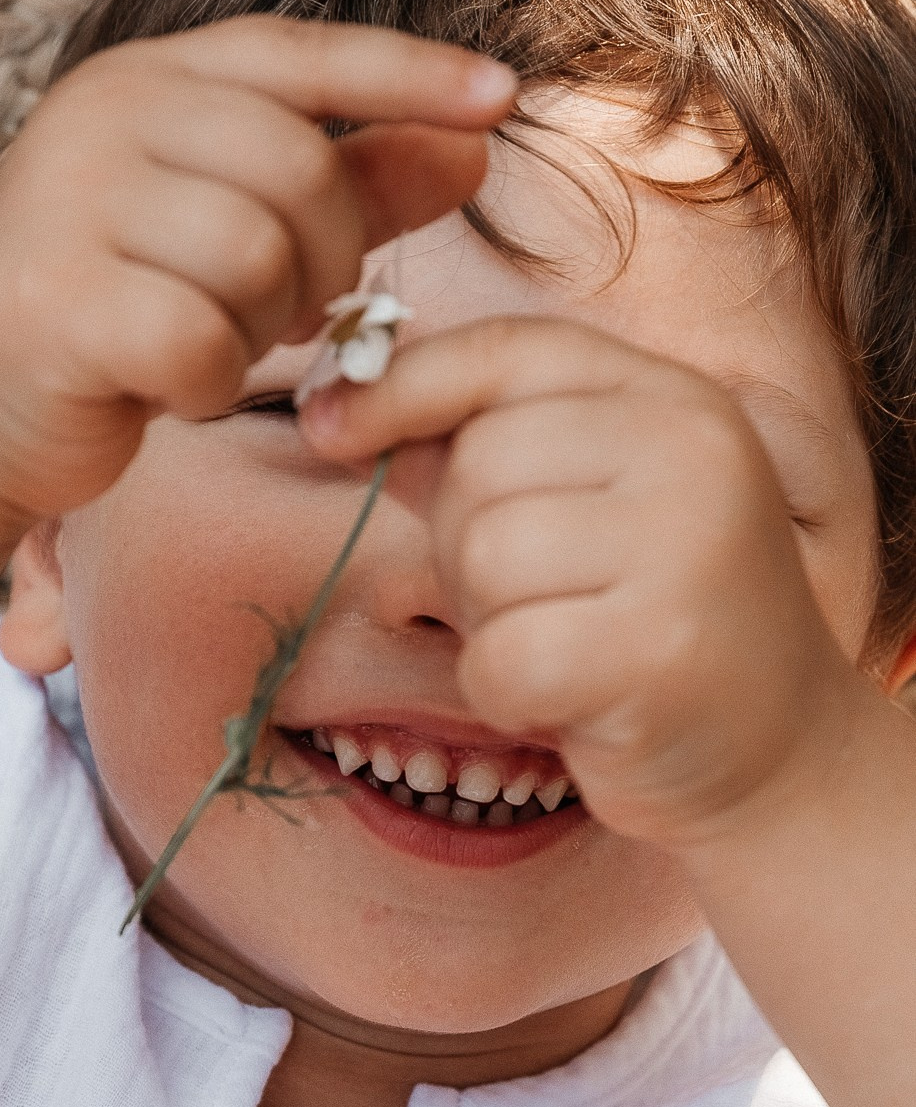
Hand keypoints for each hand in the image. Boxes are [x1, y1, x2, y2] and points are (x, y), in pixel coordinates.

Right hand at [0, 17, 514, 525]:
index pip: (301, 55)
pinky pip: (203, 341)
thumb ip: (351, 189)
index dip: (410, 73)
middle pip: (298, 171)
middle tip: (280, 311)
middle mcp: (102, 117)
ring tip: (208, 343)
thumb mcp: (234, 236)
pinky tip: (172, 387)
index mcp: (148, 82)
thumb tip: (474, 148)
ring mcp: (68, 202)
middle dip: (323, 261)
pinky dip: (209, 383)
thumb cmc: (119, 313)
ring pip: (255, 257)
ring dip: (260, 328)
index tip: (503, 97)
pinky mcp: (55, 302)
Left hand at [301, 315, 860, 846]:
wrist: (780, 754)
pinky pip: (500, 657)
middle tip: (542, 600)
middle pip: (478, 464)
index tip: (326, 425)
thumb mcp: (588, 507)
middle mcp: (692, 451)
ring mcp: (686, 547)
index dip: (400, 383)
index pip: (507, 352)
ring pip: (482, 557)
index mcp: (674, 400)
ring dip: (490, 623)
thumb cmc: (654, 623)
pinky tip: (570, 704)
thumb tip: (340, 407)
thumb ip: (484, 448)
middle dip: (466, 544)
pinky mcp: (660, 652)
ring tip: (566, 645)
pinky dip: (504, 694)